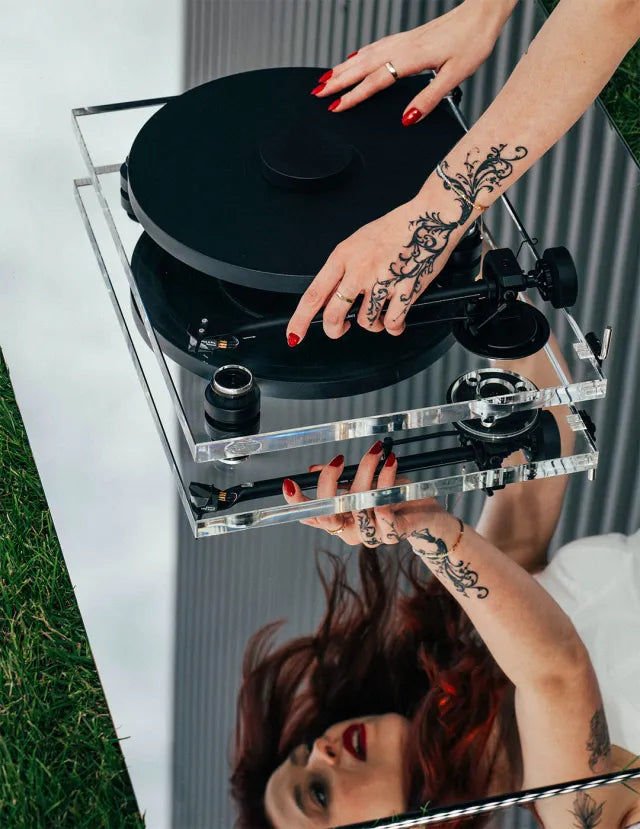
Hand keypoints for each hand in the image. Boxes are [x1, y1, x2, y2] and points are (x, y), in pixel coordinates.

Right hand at [281, 440, 446, 546]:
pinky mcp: (393, 533)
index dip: (297, 503)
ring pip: (358, 505)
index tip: (288, 483)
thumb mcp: (364, 483)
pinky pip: (383, 513)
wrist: (427, 515)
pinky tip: (389, 464)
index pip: (312, 515)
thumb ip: (341, 480)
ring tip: (375, 452)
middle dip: (329, 483)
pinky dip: (385, 485)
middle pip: (329, 514)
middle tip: (338, 460)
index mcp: (341, 521)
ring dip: (365, 473)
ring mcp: (371, 536)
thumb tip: (312, 469)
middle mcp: (352, 532)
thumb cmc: (394, 498)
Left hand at [286, 188, 468, 341]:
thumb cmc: (395, 228)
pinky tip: (396, 319)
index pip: (314, 294)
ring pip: (366, 322)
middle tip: (342, 328)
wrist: (429, 217)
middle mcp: (359, 270)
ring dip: (373, 325)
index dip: (300, 320)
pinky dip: (394, 326)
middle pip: (334, 315)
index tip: (294, 334)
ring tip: (380, 315)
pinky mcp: (405, 290)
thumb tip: (331, 297)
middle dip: (336, 330)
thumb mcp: (357, 242)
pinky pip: (393, 322)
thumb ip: (343, 269)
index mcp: (343, 256)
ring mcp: (382, 281)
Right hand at [310, 0, 512, 123]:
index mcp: (412, 58)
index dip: (353, 95)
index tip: (336, 107)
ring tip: (326, 79)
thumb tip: (407, 118)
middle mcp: (403, 47)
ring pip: (365, 54)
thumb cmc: (473, 42)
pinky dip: (359, 54)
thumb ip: (429, 99)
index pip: (375, 81)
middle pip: (362, 66)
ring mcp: (403, 40)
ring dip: (343, 67)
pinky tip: (353, 57)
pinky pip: (375, 46)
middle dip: (338, 80)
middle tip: (317, 93)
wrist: (483, 13)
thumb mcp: (456, 76)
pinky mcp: (408, 37)